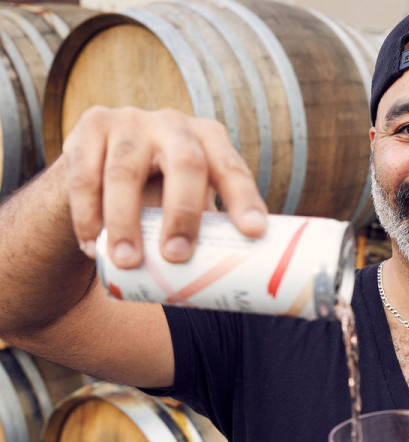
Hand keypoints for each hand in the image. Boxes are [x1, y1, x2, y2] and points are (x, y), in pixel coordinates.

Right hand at [62, 106, 267, 267]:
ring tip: (128, 262)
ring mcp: (131, 121)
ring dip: (125, 221)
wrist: (106, 162)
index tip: (254, 232)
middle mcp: (174, 124)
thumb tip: (232, 284)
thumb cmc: (164, 192)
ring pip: (125, 172)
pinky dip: (87, 215)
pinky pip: (85, 175)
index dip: (244, 198)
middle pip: (185, 163)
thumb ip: (208, 228)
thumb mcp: (191, 199)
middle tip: (176, 255)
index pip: (231, 168)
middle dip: (183, 213)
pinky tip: (93, 247)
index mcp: (210, 140)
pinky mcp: (92, 126)